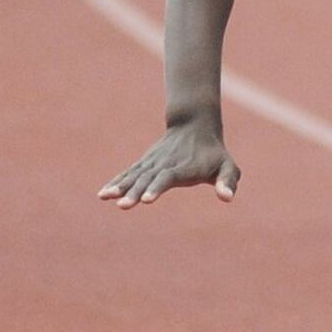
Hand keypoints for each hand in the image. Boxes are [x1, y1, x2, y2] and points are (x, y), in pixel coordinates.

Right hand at [98, 119, 239, 208]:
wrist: (194, 125)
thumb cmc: (213, 153)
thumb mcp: (227, 165)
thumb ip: (228, 180)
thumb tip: (227, 198)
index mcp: (184, 167)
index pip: (169, 177)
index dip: (158, 187)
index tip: (147, 200)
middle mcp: (165, 164)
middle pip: (148, 178)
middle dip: (135, 192)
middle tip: (123, 205)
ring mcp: (152, 163)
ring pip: (135, 175)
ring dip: (121, 186)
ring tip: (105, 197)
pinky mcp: (144, 164)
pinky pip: (129, 173)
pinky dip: (116, 182)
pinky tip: (103, 194)